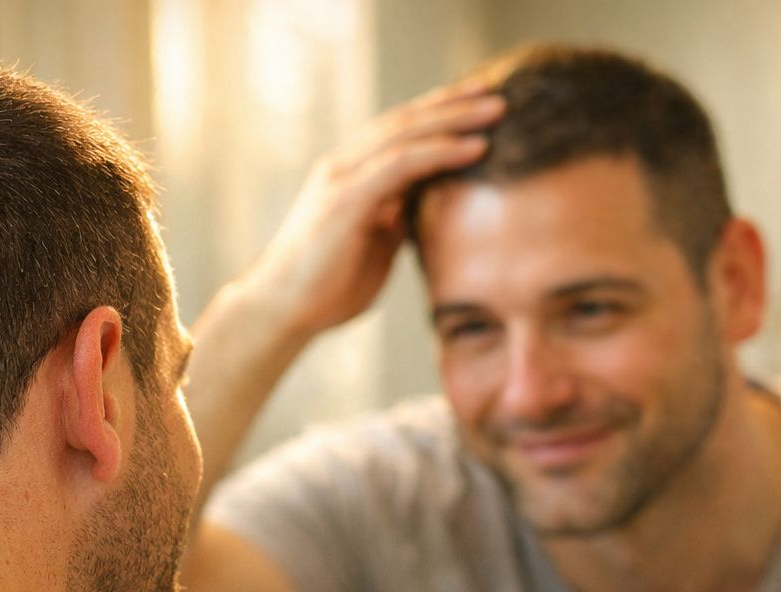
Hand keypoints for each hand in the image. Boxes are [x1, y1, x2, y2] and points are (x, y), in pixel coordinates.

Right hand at [235, 80, 503, 345]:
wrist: (282, 311)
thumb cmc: (325, 287)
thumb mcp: (373, 243)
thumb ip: (395, 217)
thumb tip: (425, 204)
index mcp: (348, 175)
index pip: (399, 131)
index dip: (439, 114)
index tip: (479, 104)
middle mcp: (343, 166)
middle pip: (405, 120)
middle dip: (453, 103)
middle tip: (497, 91)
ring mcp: (342, 179)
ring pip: (405, 133)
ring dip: (454, 119)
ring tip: (496, 110)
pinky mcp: (345, 199)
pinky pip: (400, 163)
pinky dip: (440, 152)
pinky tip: (474, 148)